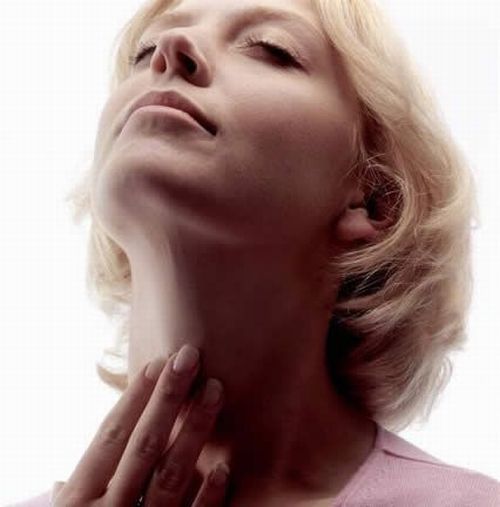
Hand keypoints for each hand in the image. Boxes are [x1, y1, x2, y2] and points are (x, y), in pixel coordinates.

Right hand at [52, 344, 228, 505]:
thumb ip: (69, 501)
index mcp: (76, 502)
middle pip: (144, 445)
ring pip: (174, 474)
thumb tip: (62, 479)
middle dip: (168, 398)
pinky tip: (226, 465)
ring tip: (216, 390)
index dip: (132, 399)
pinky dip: (210, 496)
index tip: (154, 364)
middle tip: (189, 356)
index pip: (108, 437)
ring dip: (197, 430)